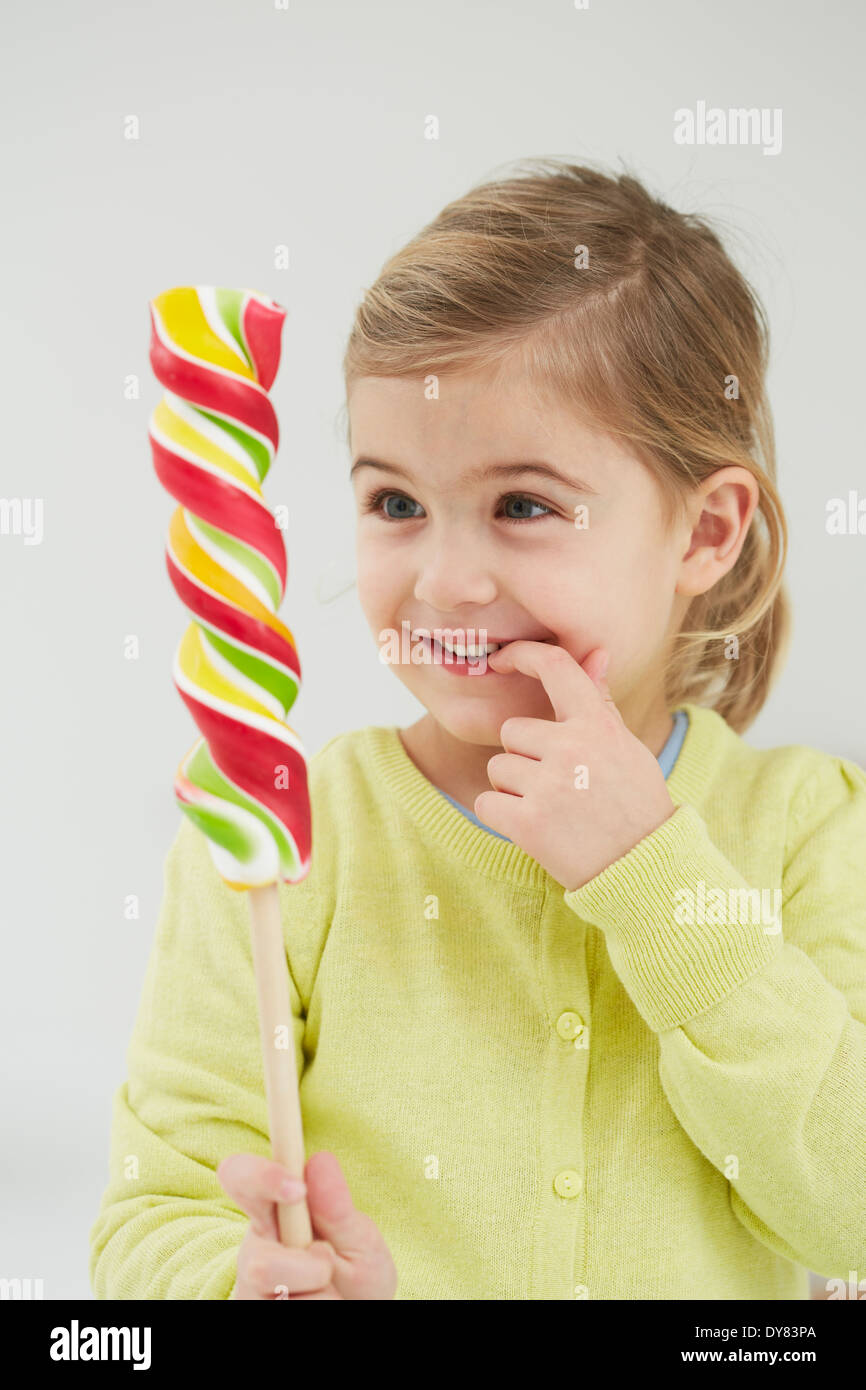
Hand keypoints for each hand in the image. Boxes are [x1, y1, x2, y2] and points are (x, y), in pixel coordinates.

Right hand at [219, 1150, 397, 1299]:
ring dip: (322, 1296)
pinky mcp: (252, 1311)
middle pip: (257, 1263)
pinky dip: (321, 1306)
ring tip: (333, 1294)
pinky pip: (288, 1311)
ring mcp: (252, 1293)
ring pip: (282, 1298)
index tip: (299, 1189)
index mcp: (274, 1216)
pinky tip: (322, 1303)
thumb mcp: (359, 1242)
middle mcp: (255, 1253)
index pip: (242, 1178)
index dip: (260, 1177)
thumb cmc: (358, 1279)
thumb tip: (319, 1159)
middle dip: (305, 1270)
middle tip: (330, 1264)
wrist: (359, 1318)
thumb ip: (337, 1209)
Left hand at [476, 643, 676, 890]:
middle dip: (523, 757)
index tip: (501, 659)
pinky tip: (534, 828)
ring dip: (512, 789)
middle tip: (558, 786)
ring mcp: (549, 786)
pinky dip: (501, 816)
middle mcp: (572, 748)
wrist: (644, 869)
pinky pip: (486, 803)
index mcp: (598, 724)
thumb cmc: (634, 804)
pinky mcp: (528, 823)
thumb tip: (596, 654)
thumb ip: (600, 703)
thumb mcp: (626, 748)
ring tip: (552, 809)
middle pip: (511, 732)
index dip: (523, 654)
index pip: (556, 667)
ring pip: (497, 769)